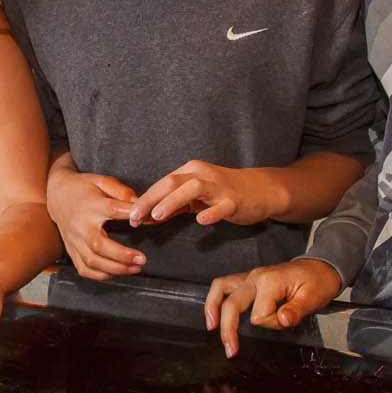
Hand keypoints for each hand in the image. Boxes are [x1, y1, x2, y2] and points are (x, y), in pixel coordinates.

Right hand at [49, 167, 144, 279]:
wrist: (56, 195)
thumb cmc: (82, 188)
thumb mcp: (101, 180)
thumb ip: (121, 190)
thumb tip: (138, 202)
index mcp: (90, 206)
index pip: (112, 210)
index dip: (130, 215)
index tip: (147, 220)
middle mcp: (81, 225)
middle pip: (99, 245)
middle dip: (122, 255)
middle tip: (142, 259)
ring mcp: (74, 240)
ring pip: (92, 261)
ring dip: (115, 268)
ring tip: (135, 268)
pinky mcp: (71, 250)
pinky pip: (84, 269)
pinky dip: (100, 275)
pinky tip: (115, 272)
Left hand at [130, 161, 276, 228]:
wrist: (261, 190)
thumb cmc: (224, 193)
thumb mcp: (196, 197)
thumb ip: (174, 204)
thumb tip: (147, 216)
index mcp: (191, 172)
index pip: (162, 183)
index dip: (145, 199)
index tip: (130, 216)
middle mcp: (203, 175)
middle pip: (172, 182)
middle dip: (151, 199)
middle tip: (135, 217)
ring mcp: (220, 187)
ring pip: (194, 188)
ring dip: (173, 201)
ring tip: (158, 216)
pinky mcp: (235, 200)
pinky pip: (223, 205)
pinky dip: (212, 212)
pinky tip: (202, 220)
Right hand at [205, 260, 340, 356]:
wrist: (321, 268)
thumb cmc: (318, 282)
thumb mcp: (314, 297)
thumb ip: (296, 310)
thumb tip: (282, 319)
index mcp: (271, 282)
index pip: (259, 315)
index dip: (271, 324)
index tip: (285, 321)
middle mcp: (256, 277)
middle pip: (232, 304)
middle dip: (229, 329)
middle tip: (231, 350)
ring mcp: (250, 277)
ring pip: (221, 290)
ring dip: (213, 309)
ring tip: (212, 327)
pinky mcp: (249, 280)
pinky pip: (224, 286)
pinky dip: (216, 299)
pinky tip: (214, 313)